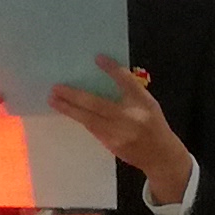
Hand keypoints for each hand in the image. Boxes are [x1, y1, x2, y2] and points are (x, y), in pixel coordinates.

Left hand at [43, 60, 194, 200]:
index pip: (127, 82)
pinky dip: (79, 119)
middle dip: (74, 96)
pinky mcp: (111, 144)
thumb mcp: (148, 104)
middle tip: (56, 87)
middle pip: (98, 104)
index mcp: (144, 102)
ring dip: (69, 109)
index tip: (97, 58)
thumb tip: (102, 77)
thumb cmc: (152, 124)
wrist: (161, 155)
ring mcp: (120, 133)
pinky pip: (91, 129)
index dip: (112, 69)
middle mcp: (131, 117)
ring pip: (89, 119)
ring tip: (53, 100)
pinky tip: (67, 111)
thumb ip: (129, 92)